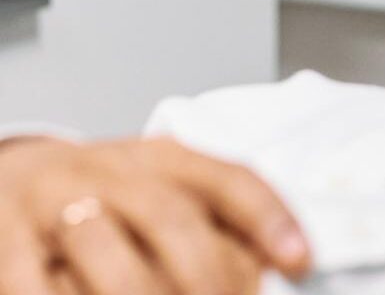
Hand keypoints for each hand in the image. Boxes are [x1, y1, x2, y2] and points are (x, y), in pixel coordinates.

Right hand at [0, 137, 309, 294]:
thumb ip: (221, 219)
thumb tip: (286, 261)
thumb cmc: (103, 195)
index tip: (300, 261)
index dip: (268, 217)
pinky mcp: (5, 245)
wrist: (10, 178)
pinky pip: (40, 288)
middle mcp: (108, 173)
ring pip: (112, 260)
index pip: (227, 177)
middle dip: (211, 276)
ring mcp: (54, 207)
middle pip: (172, 218)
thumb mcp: (164, 187)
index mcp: (159, 158)